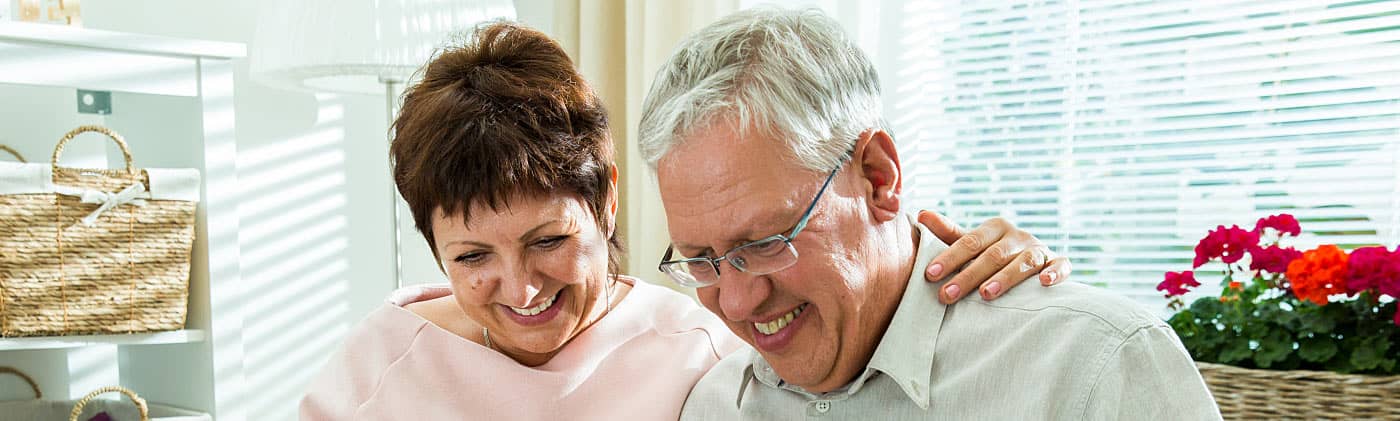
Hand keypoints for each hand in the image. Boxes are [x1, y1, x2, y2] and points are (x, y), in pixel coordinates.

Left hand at [917, 210, 1072, 303]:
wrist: (1031, 260)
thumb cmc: (992, 253)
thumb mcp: (971, 243)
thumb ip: (947, 232)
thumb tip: (921, 213)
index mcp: (995, 227)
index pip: (969, 242)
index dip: (949, 258)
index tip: (930, 275)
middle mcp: (1017, 236)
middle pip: (992, 255)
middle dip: (968, 276)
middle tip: (947, 295)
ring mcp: (1039, 249)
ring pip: (1024, 262)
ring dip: (1005, 278)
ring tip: (986, 294)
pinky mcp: (1057, 262)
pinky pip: (1060, 265)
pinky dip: (1055, 272)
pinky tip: (1043, 283)